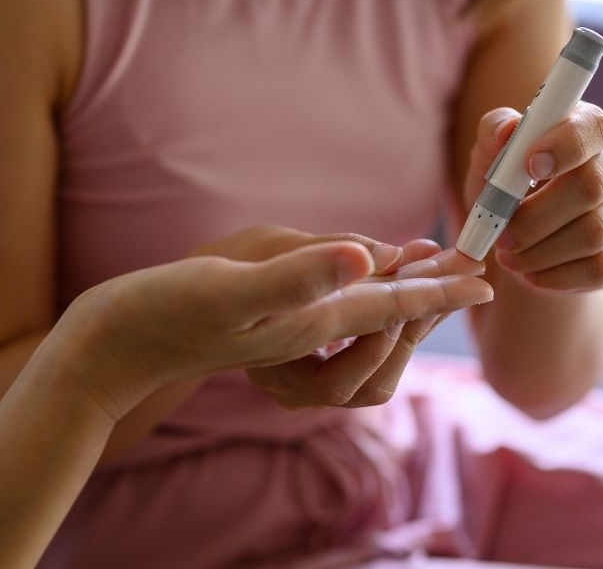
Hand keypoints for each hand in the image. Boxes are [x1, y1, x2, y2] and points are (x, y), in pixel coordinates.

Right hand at [46, 229, 491, 420]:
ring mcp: (286, 342)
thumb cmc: (164, 310)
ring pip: (365, 332)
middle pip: (387, 323)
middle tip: (464, 265)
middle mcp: (305, 338)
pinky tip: (354, 283)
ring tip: (419, 270)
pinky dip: (358, 305)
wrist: (115, 346)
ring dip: (395, 303)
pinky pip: (333, 329)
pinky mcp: (266, 336)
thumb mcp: (233, 283)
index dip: (441, 289)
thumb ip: (304, 271)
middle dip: (428, 297)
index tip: (487, 281)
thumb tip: (376, 255)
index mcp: (308, 321)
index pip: (392, 304)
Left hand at [466, 104, 602, 291]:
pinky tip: (530, 274)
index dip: (565, 146)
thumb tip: (508, 130)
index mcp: (585, 132)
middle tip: (501, 235)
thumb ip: (494, 133)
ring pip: (594, 232)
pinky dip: (556, 276)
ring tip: (507, 256)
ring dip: (541, 250)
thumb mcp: (487, 159)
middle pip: (592, 184)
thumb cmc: (504, 189)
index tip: (530, 166)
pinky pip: (600, 268)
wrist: (514, 243)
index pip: (593, 127)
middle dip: (537, 215)